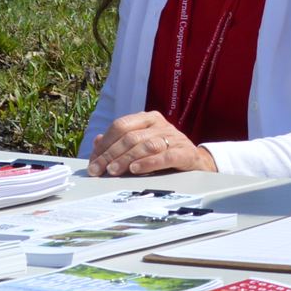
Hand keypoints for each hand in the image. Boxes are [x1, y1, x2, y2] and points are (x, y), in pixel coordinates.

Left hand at [87, 112, 215, 177]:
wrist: (197, 162)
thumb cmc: (163, 153)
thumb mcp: (140, 145)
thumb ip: (119, 143)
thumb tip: (97, 142)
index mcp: (147, 118)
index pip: (120, 126)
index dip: (105, 143)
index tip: (93, 161)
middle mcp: (159, 124)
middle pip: (130, 136)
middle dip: (111, 154)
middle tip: (99, 170)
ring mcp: (173, 137)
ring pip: (145, 145)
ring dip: (126, 159)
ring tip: (113, 171)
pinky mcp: (185, 152)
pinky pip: (165, 156)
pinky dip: (148, 162)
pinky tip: (136, 169)